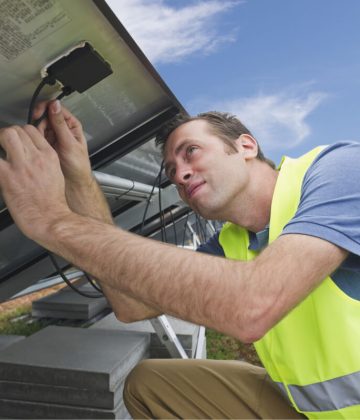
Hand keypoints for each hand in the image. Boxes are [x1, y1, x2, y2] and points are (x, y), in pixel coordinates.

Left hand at [0, 125, 71, 241]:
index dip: (20, 133)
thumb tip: (32, 157)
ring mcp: (22, 166)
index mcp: (49, 156)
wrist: (51, 219)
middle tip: (3, 146)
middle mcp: (36, 157)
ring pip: (6, 136)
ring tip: (0, 154)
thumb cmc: (53, 203)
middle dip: (7, 136)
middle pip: (17, 130)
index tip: (16, 141)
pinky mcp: (7, 177)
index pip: (31, 130)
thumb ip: (44, 162)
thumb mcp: (56, 176)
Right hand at [33, 100, 91, 185]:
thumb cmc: (78, 165)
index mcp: (72, 125)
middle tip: (39, 133)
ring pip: (40, 126)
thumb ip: (61, 125)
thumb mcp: (69, 143)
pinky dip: (35, 140)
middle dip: (40, 123)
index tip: (38, 114)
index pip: (57, 108)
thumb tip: (55, 105)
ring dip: (37, 133)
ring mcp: (54, 136)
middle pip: (45, 116)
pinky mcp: (47, 144)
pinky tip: (40, 147)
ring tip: (43, 144)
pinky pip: (37, 137)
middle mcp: (62, 129)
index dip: (46, 108)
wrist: (74, 182)